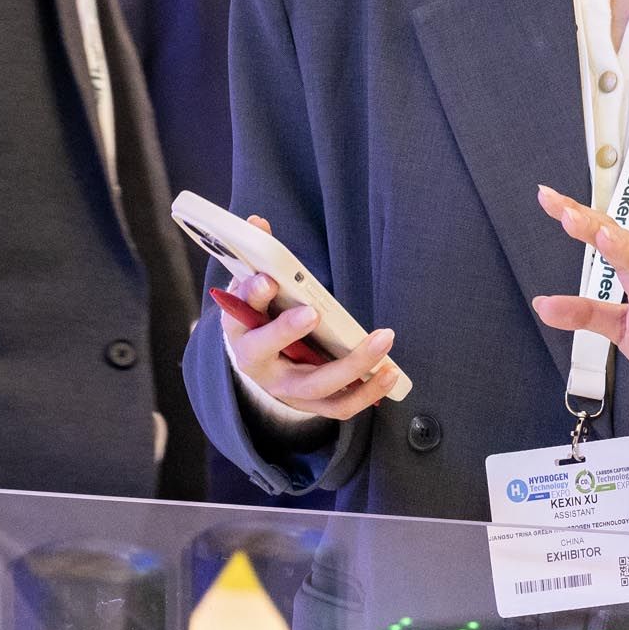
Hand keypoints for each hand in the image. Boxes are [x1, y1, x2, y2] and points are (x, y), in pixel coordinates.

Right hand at [213, 212, 400, 421]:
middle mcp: (258, 363)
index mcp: (240, 329)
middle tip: (312, 312)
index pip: (240, 312)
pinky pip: (338, 406)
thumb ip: (259, 256)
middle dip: (288, 330)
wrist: (263, 365)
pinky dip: (366, 393)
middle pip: (269, 351)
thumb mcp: (254, 289)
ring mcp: (285, 388)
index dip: (252, 296)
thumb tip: (258, 222)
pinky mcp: (310, 404)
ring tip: (381, 342)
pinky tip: (389, 373)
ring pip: (315, 385)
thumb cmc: (263, 318)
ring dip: (351, 366)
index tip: (268, 279)